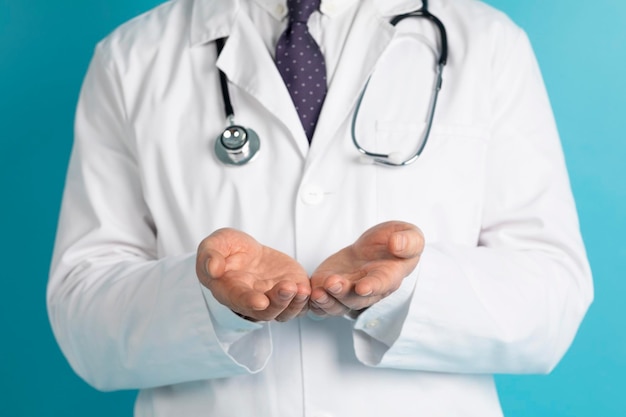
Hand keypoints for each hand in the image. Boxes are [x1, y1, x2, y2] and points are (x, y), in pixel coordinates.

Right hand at [196, 228, 310, 321]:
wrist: (246, 252)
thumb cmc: (226, 250)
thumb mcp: (214, 244)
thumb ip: (211, 255)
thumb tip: (213, 269)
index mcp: (229, 291)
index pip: (239, 299)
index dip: (249, 301)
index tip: (260, 301)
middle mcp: (252, 301)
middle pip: (266, 311)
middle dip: (278, 302)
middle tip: (288, 288)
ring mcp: (272, 298)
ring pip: (285, 311)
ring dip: (294, 303)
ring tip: (301, 289)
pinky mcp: (290, 292)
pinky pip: (299, 304)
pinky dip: (305, 301)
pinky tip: (309, 290)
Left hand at [309, 221, 423, 316]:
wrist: (378, 247)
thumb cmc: (396, 242)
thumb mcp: (409, 234)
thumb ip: (408, 240)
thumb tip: (396, 244)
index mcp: (389, 277)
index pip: (381, 284)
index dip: (372, 287)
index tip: (363, 287)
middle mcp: (368, 290)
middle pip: (355, 298)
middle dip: (343, 293)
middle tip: (333, 283)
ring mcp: (348, 292)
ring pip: (337, 304)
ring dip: (327, 301)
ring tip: (317, 292)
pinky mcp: (330, 288)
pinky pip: (322, 301)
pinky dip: (314, 301)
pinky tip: (306, 294)